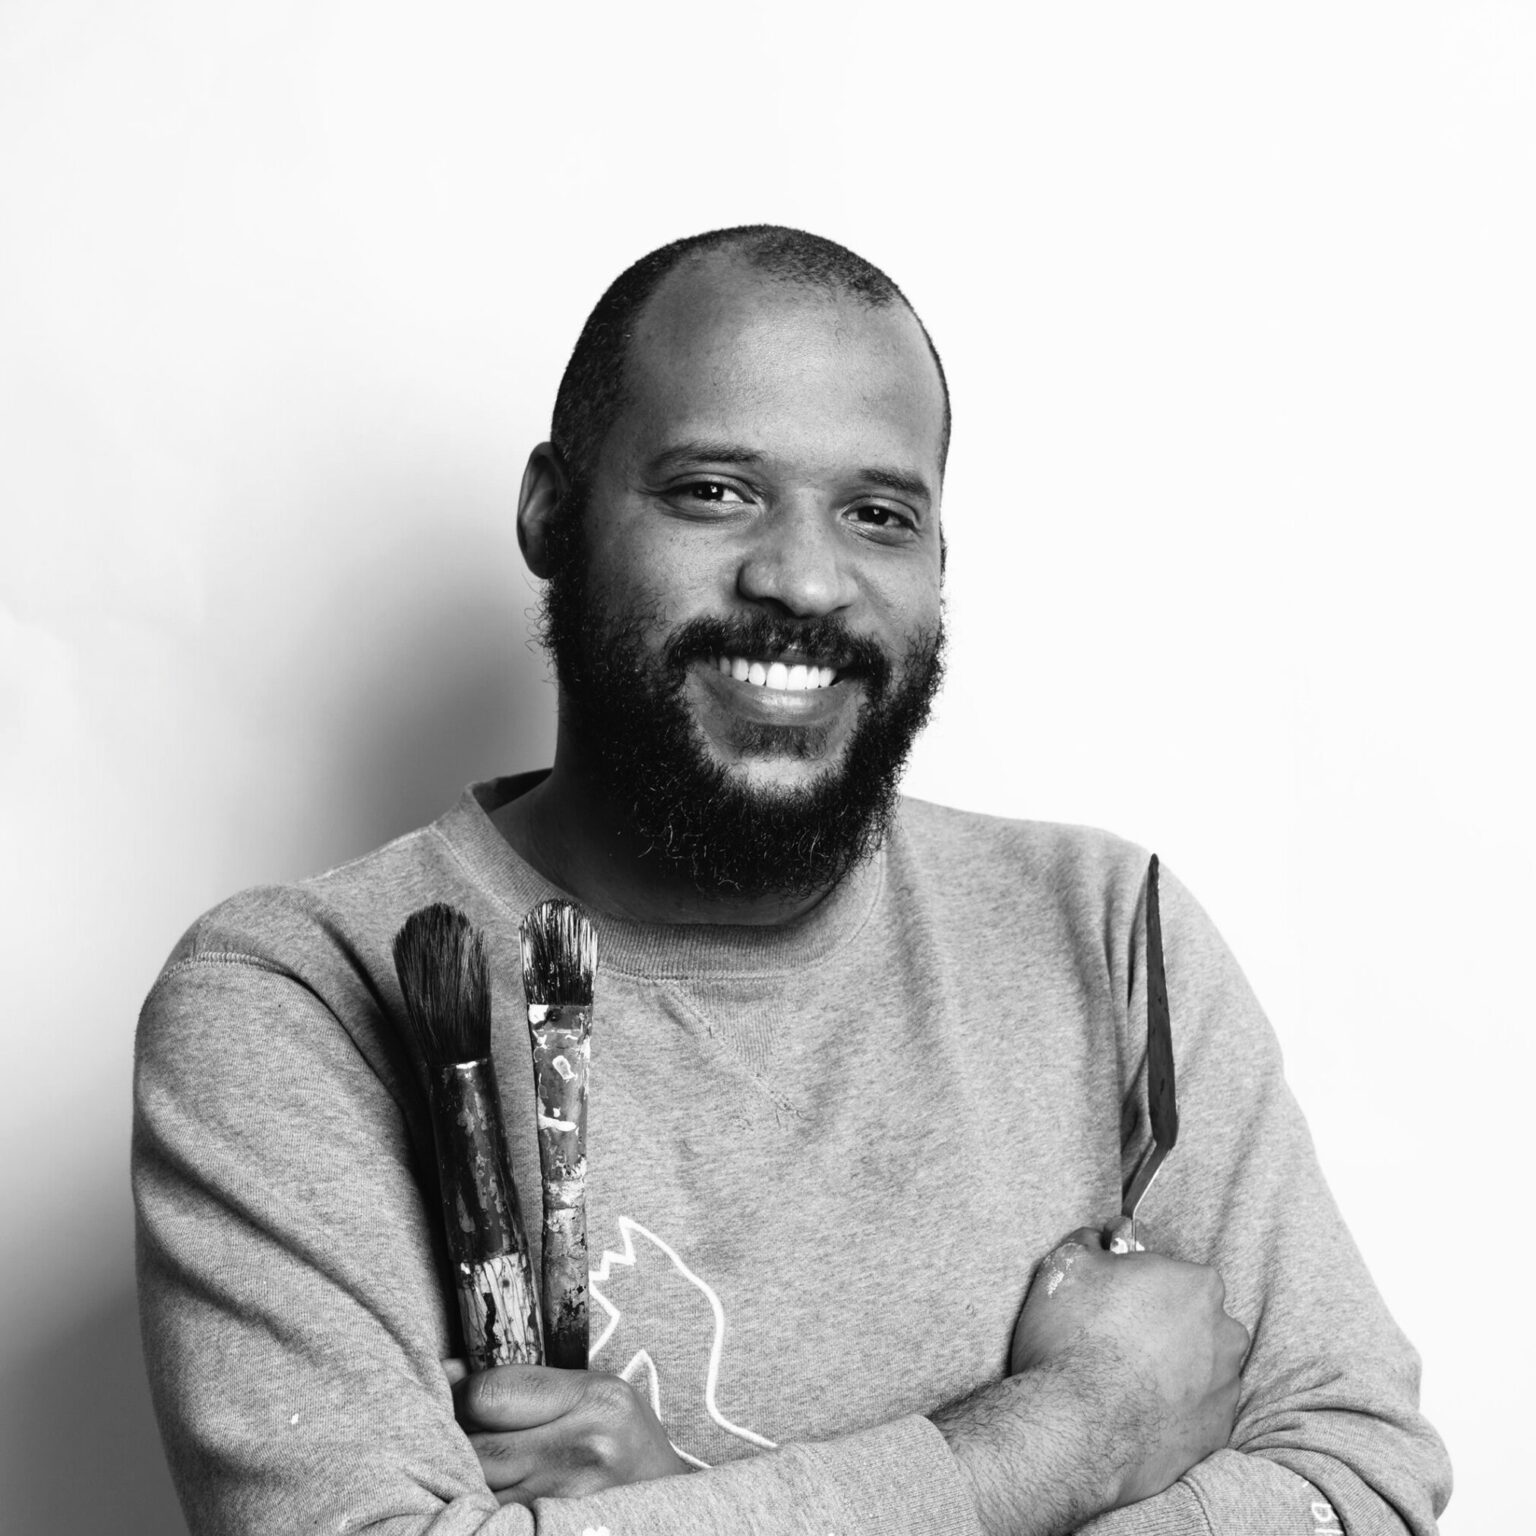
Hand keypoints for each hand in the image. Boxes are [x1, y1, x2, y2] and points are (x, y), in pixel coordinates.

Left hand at [446, 1360, 691, 1505]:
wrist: (671, 1512)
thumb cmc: (624, 1442)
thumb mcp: (594, 1392)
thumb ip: (527, 1384)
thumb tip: (448, 1373)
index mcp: (596, 1399)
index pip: (490, 1394)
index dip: (459, 1395)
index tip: (454, 1395)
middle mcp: (585, 1450)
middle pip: (478, 1447)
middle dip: (457, 1441)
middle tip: (458, 1437)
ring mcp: (570, 1502)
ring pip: (478, 1490)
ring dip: (464, 1480)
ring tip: (475, 1467)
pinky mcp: (555, 1534)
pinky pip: (494, 1519)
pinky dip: (482, 1509)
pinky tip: (488, 1500)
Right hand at [934, 1223, 1248, 1535]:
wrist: (1076, 1429)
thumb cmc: (1073, 1339)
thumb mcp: (1067, 1266)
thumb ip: (1091, 1242)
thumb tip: (1100, 1239)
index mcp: (1195, 1284)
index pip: (1173, 1273)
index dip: (1140, 1284)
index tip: (1114, 1298)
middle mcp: (1224, 1333)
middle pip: (1194, 1320)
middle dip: (1163, 1325)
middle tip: (1116, 1339)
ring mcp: (1225, 1388)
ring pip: (1200, 1367)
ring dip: (1172, 1369)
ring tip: (1123, 1381)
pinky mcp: (1216, 1434)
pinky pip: (1196, 1413)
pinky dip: (1172, 1410)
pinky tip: (1135, 1412)